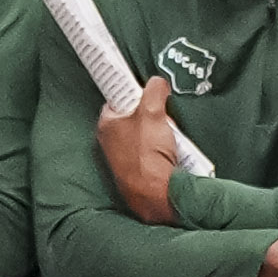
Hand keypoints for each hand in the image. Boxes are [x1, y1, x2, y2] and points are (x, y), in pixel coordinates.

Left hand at [101, 77, 190, 224]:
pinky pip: (150, 154)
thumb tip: (158, 82)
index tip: (148, 93)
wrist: (156, 194)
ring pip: (143, 137)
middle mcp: (109, 142)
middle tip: (163, 116)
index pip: (118, 100)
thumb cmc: (147, 153)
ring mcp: (122, 159)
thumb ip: (154, 91)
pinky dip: (161, 150)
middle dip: (151, 116)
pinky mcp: (136, 172)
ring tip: (169, 135)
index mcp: (106, 124)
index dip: (133, 94)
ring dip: (158, 134)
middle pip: (133, 118)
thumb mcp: (152, 112)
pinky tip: (170, 152)